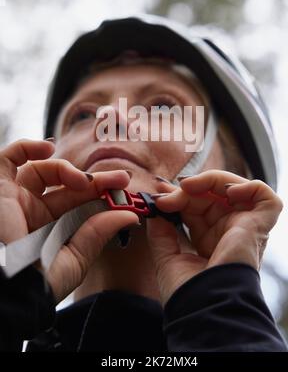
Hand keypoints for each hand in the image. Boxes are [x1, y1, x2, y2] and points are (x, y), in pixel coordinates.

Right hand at [0, 139, 138, 302]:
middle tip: (122, 178)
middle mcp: (32, 212)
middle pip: (66, 186)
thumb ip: (97, 234)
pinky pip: (9, 158)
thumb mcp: (73, 259)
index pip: (79, 204)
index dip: (102, 194)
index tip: (126, 190)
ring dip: (67, 169)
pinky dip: (28, 147)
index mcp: (48, 230)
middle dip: (95, 180)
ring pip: (43, 170)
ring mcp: (15, 198)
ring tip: (83, 181)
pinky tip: (48, 149)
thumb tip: (129, 215)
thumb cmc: (35, 282)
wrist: (5, 287)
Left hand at [146, 170, 282, 305]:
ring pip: (232, 188)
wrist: (204, 308)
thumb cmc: (188, 293)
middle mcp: (228, 232)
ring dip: (209, 181)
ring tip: (188, 188)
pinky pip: (264, 196)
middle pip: (210, 195)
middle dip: (187, 190)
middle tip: (167, 195)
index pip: (196, 206)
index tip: (159, 196)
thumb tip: (155, 211)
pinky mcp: (259, 226)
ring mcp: (244, 228)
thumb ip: (161, 233)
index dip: (179, 196)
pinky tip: (227, 193)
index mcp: (209, 241)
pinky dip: (247, 186)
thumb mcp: (168, 258)